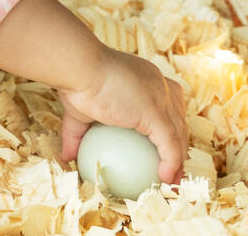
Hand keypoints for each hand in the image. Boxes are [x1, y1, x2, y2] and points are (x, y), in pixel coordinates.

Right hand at [56, 47, 187, 183]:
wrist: (79, 68)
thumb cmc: (76, 82)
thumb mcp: (79, 111)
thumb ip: (77, 134)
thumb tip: (67, 156)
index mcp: (145, 79)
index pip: (167, 104)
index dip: (169, 127)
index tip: (160, 149)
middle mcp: (159, 85)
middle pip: (179, 119)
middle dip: (180, 144)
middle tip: (171, 168)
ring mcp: (161, 98)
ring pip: (179, 134)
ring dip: (180, 159)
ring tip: (174, 179)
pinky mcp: (157, 113)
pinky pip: (169, 145)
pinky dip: (170, 163)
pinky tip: (166, 178)